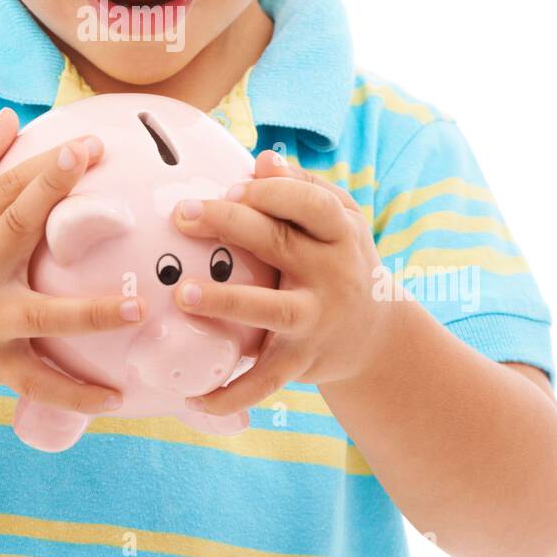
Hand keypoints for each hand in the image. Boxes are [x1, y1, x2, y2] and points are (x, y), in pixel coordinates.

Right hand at [0, 107, 140, 412]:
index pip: (8, 188)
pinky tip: (114, 397)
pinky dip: (73, 393)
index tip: (89, 144)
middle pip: (17, 228)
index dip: (47, 165)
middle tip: (94, 168)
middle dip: (51, 196)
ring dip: (90, 313)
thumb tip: (8, 116)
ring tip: (138, 307)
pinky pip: (37, 381)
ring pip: (41, 317)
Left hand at [168, 148, 394, 414]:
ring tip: (182, 293)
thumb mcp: (339, 220)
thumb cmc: (338, 258)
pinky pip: (263, 382)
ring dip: (226, 301)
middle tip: (182, 214)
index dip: (272, 193)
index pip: (312, 204)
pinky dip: (229, 394)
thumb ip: (302, 187)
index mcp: (340, 234)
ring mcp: (315, 321)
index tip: (232, 186)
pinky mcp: (300, 362)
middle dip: (229, 224)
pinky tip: (191, 396)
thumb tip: (262, 160)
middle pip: (280, 244)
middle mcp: (332, 276)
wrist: (375, 336)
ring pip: (270, 311)